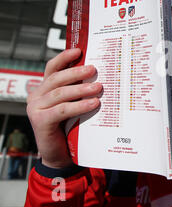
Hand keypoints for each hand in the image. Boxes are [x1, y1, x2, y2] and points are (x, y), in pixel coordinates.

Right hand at [26, 48, 101, 168]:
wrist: (61, 155)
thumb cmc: (70, 127)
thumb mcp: (74, 106)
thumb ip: (78, 92)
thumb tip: (99, 76)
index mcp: (45, 89)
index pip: (52, 68)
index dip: (64, 58)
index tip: (79, 50)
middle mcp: (37, 96)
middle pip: (57, 78)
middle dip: (76, 72)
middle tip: (94, 69)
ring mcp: (36, 108)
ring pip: (60, 93)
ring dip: (81, 89)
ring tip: (98, 87)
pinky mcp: (40, 121)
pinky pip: (62, 110)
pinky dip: (79, 105)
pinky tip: (93, 103)